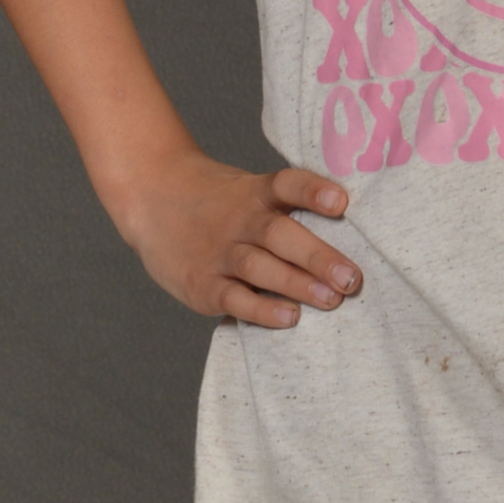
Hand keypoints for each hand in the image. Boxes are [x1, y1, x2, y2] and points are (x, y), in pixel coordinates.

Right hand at [112, 155, 362, 328]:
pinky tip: (289, 317)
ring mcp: (218, 252)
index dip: (313, 192)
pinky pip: (234, 298)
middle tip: (353, 278)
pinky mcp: (201, 283)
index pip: (287, 185)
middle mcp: (239, 220)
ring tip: (332, 299)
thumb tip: (350, 234)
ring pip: (260, 268)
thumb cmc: (217, 202)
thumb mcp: (248, 190)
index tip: (341, 202)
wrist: (150, 197)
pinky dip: (262, 310)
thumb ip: (287, 208)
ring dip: (298, 285)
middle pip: (280, 234)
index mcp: (255, 193)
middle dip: (318, 257)